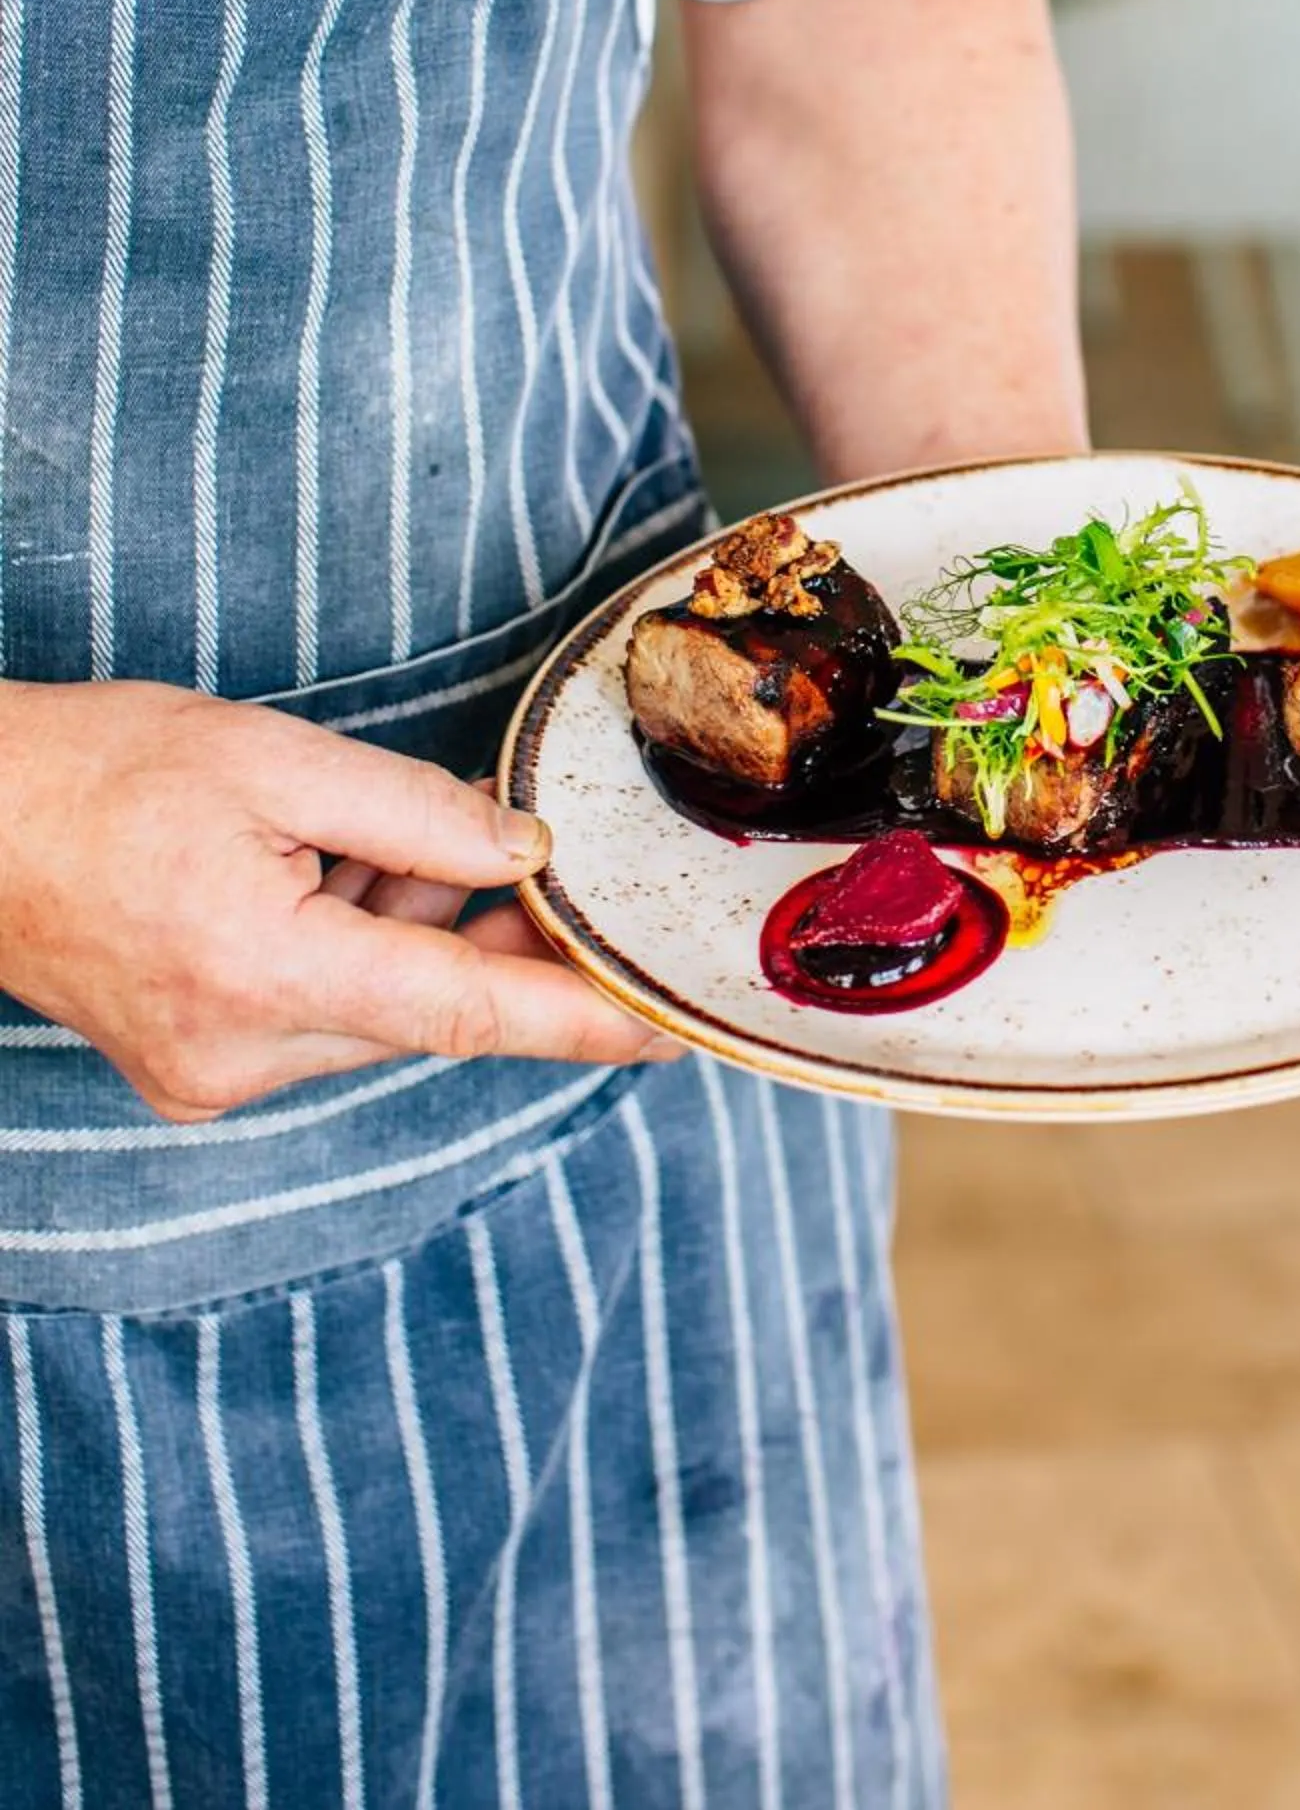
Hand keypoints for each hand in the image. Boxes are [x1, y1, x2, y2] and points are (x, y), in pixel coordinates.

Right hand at [0, 678, 680, 1119]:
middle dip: (498, 938)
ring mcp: (211, 1071)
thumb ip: (415, 813)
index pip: (467, 1013)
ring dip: (418, 929)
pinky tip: (350, 868)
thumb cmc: (97, 772)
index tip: (672, 1027)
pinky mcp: (194, 1061)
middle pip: (425, 1009)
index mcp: (265, 975)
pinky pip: (319, 1009)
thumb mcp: (273, 757)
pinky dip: (356, 943)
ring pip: (375, 1009)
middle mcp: (240, 1055)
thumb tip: (526, 853)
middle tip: (562, 872)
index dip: (583, 1019)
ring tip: (411, 836)